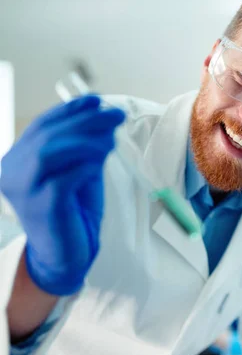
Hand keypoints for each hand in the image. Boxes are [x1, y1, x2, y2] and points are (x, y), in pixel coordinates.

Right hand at [0, 95, 124, 295]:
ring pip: (50, 152)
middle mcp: (12, 172)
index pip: (42, 126)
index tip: (96, 99)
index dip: (69, 110)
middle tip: (116, 115)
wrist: (67, 255)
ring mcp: (24, 191)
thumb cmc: (73, 212)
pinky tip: (98, 166)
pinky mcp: (42, 207)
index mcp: (17, 160)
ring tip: (110, 142)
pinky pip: (64, 178)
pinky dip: (85, 167)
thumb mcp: (78, 171)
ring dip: (85, 142)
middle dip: (85, 121)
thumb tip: (104, 118)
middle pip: (48, 136)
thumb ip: (85, 148)